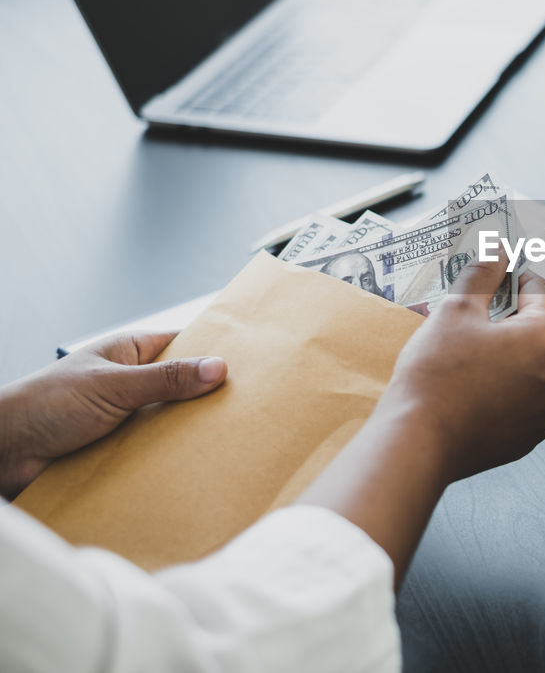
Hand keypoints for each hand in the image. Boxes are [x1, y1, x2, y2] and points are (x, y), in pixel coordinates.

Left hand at [0, 333, 226, 498]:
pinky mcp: (120, 450)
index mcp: (131, 354)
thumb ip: (165, 380)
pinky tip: (187, 468)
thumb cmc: (42, 404)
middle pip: (184, 389)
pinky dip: (167, 461)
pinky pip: (155, 454)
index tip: (250, 366)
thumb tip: (216, 368)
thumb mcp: (112, 386)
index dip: (215, 354)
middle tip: (241, 412)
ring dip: (185, 436)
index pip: (185, 346)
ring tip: (220, 443)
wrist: (2, 452)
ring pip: (171, 424)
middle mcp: (132, 384)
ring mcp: (127, 417)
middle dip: (206, 401)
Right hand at [376, 260, 544, 483]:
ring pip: (532, 366)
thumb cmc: (437, 377)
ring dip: (508, 356)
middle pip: (540, 330)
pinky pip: (524, 399)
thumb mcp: (455, 310)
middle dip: (508, 320)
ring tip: (467, 357)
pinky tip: (472, 388)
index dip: (511, 278)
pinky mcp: (531, 437)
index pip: (539, 290)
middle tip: (470, 320)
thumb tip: (497, 252)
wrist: (418, 442)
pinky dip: (505, 389)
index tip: (492, 277)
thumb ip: (483, 275)